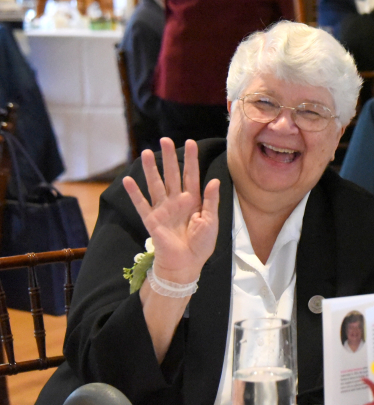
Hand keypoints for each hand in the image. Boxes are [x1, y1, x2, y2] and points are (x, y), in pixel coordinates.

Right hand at [122, 138, 219, 283]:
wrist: (187, 264)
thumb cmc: (202, 244)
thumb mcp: (211, 221)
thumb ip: (211, 201)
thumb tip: (215, 180)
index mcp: (193, 201)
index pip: (192, 175)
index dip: (191, 160)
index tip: (190, 143)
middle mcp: (176, 201)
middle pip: (172, 175)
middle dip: (169, 158)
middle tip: (165, 140)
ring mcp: (163, 209)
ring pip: (156, 184)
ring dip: (151, 169)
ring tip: (146, 153)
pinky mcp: (151, 220)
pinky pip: (141, 204)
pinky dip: (134, 193)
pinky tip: (128, 179)